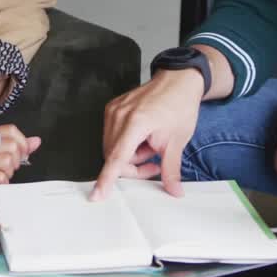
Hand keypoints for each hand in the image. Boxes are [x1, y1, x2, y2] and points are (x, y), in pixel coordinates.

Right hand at [0, 124, 40, 184]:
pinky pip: (1, 177)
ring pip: (8, 161)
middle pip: (12, 146)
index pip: (11, 131)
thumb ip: (18, 143)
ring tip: (0, 171)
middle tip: (8, 164)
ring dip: (8, 171)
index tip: (23, 151)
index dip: (22, 142)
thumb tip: (36, 141)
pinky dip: (3, 180)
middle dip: (15, 158)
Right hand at [92, 68, 205, 200]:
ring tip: (151, 145)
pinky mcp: (112, 108)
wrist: (178, 80)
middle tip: (154, 163)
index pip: (117, 158)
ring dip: (130, 155)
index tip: (97, 195)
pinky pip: (112, 136)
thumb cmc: (179, 105)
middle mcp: (119, 115)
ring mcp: (113, 110)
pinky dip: (126, 143)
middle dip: (132, 167)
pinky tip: (143, 137)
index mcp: (136, 122)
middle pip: (113, 157)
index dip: (107, 179)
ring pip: (112, 148)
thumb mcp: (177, 141)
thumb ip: (171, 169)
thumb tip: (174, 190)